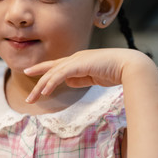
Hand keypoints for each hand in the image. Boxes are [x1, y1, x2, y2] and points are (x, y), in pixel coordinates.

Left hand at [23, 48, 152, 102]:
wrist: (129, 66)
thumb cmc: (115, 71)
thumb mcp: (93, 77)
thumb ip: (80, 79)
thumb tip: (67, 82)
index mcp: (77, 61)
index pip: (55, 65)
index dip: (41, 69)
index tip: (29, 72)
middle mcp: (74, 59)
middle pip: (50, 70)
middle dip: (37, 83)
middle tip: (28, 98)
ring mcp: (76, 60)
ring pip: (52, 73)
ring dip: (41, 87)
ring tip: (32, 99)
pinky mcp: (79, 64)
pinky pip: (61, 74)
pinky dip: (51, 83)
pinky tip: (45, 92)